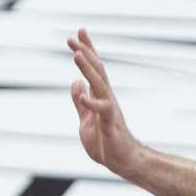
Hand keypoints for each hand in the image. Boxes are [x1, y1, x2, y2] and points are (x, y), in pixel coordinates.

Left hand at [68, 29, 138, 175]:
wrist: (122, 161)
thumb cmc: (106, 141)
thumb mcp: (86, 120)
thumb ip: (80, 102)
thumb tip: (75, 82)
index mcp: (100, 96)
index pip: (93, 70)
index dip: (86, 52)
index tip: (77, 34)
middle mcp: (106, 98)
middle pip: (97, 70)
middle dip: (86, 53)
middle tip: (74, 37)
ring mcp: (110, 109)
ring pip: (99, 84)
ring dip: (88, 69)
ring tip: (77, 55)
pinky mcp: (111, 124)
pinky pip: (102, 110)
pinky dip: (92, 102)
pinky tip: (82, 93)